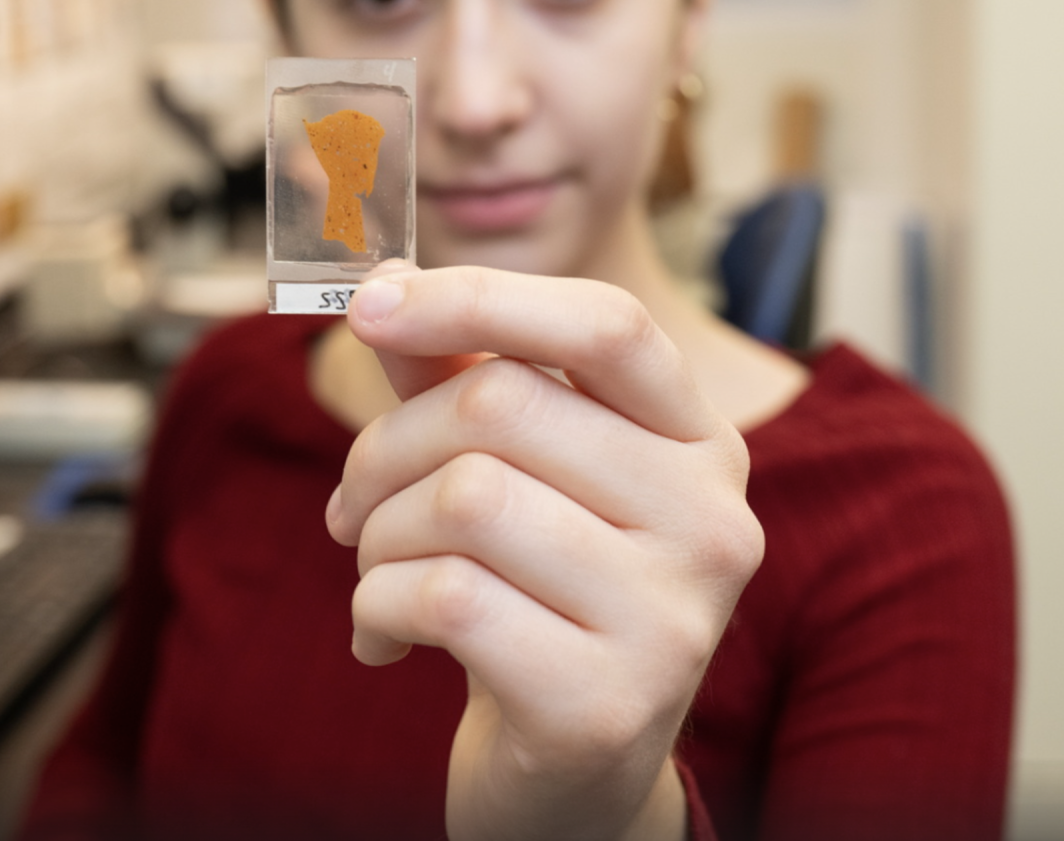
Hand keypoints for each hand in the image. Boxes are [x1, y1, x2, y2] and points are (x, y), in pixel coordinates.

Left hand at [327, 264, 764, 840]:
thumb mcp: (512, 475)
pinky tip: (385, 638)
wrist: (569, 778)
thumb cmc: (534, 598)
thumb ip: (457, 378)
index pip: (607, 323)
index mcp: (700, 443)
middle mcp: (711, 522)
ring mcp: (672, 618)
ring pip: (465, 498)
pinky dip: (377, 608)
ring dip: (377, 536)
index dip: (477, 297)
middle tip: (351, 504)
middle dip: (385, 449)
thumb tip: (384, 285)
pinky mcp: (605, 703)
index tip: (370, 307)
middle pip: (503, 405)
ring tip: (379, 572)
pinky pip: (444, 597)